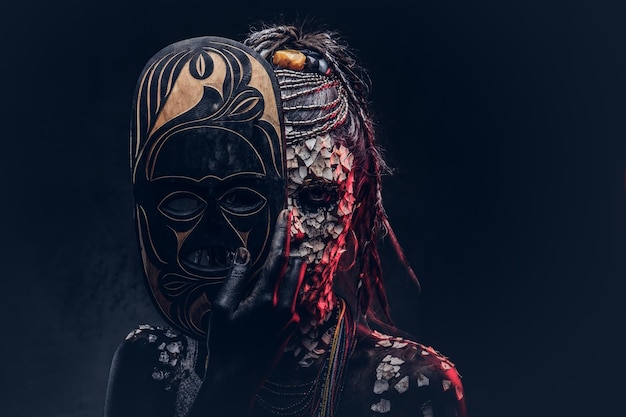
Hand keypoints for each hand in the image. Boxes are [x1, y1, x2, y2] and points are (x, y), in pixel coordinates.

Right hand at [189, 209, 305, 415]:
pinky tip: (279, 283)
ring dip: (294, 265)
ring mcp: (291, 318)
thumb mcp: (221, 309)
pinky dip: (291, 284)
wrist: (238, 378)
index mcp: (265, 299)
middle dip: (294, 246)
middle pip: (298, 265)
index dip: (283, 233)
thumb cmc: (225, 344)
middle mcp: (284, 306)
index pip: (278, 258)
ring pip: (300, 281)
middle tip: (290, 230)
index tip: (288, 214)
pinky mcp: (293, 327)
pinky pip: (296, 296)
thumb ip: (234, 278)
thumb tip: (241, 254)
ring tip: (284, 254)